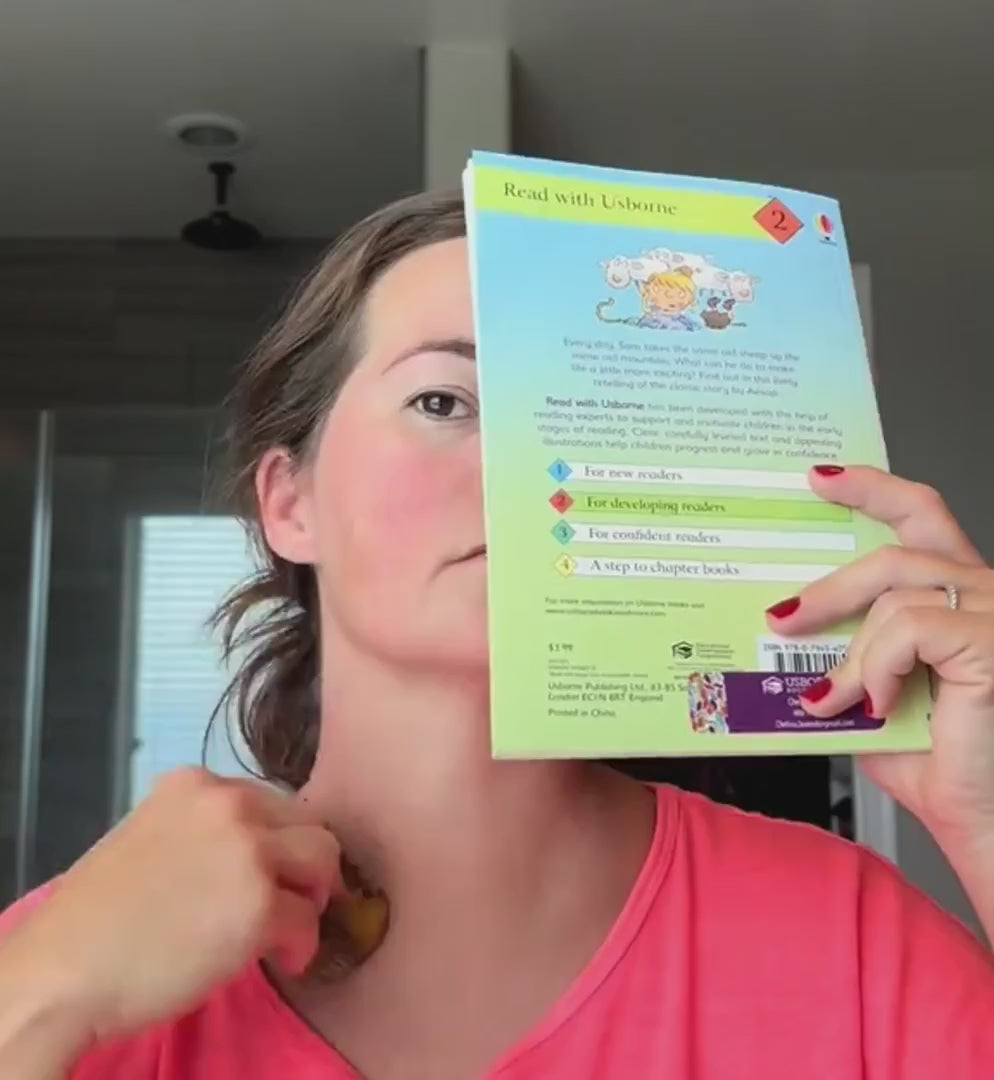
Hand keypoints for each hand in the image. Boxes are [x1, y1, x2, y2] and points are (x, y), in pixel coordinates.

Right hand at [0, 768, 343, 1048]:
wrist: (64, 971)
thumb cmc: (95, 919)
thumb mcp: (148, 840)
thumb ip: (200, 834)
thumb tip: (249, 853)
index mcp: (195, 784)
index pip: (268, 801)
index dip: (277, 841)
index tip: (272, 871)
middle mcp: (229, 804)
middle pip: (306, 824)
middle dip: (304, 864)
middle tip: (293, 900)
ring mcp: (248, 851)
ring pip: (323, 860)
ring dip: (313, 896)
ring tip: (291, 927)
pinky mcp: (260, 904)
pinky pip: (308, 920)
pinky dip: (303, 944)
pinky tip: (285, 960)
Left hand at [764, 465, 993, 844]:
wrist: (985, 824)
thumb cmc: (945, 769)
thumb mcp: (875, 701)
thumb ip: (847, 661)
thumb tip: (789, 642)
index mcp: (961, 598)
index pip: (922, 516)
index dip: (874, 488)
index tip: (821, 478)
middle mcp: (986, 595)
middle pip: (898, 549)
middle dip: (830, 584)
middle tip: (782, 617)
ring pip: (895, 595)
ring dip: (849, 651)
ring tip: (831, 698)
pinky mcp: (993, 643)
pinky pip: (910, 628)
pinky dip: (878, 666)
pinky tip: (877, 705)